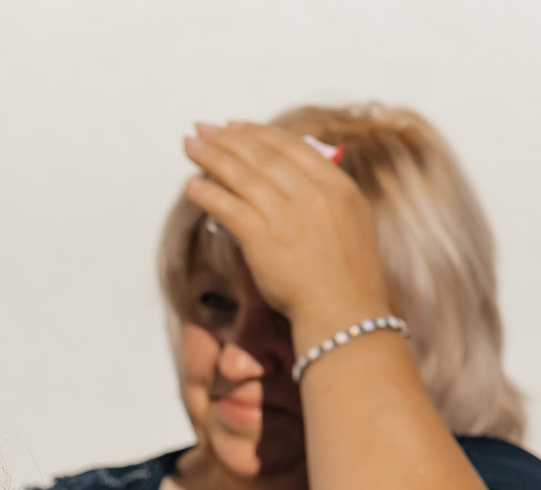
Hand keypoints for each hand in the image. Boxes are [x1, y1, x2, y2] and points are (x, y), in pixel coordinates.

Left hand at [181, 121, 389, 346]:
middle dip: (227, 138)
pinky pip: (228, 207)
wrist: (344, 312)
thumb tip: (293, 183)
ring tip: (190, 146)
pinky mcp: (263, 236)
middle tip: (202, 128)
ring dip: (211, 157)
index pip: (291, 147)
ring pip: (241, 175)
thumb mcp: (350, 224)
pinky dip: (208, 194)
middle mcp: (312, 192)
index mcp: (337, 185)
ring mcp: (287, 213)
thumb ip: (325, 198)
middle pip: (261, 155)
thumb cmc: (347, 278)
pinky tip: (192, 187)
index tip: (235, 126)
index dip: (258, 134)